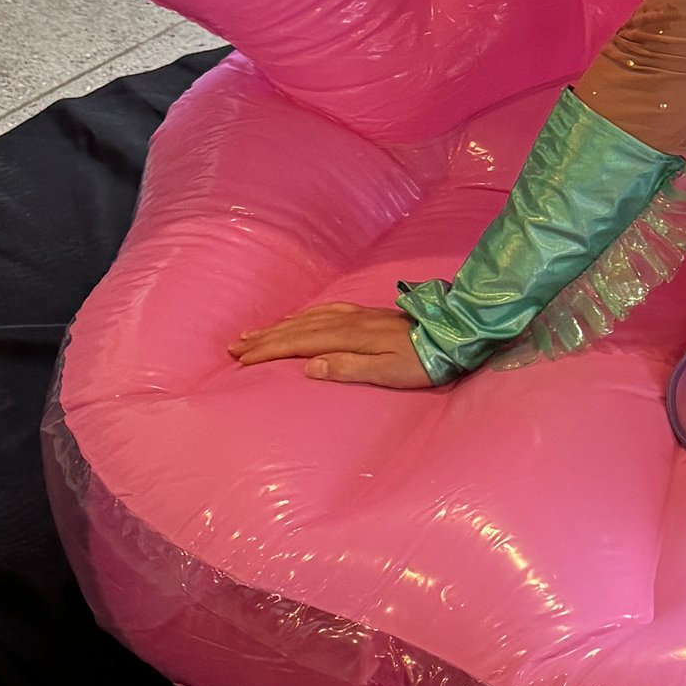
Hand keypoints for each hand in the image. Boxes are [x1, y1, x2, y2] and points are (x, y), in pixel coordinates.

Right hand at [227, 302, 437, 388]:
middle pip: (297, 329)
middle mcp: (348, 321)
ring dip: (278, 326)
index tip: (242, 359)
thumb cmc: (422, 362)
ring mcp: (356, 315)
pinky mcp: (365, 314)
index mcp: (348, 336)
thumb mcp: (388, 372)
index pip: (298, 343)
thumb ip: (349, 369)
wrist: (451, 336)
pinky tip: (295, 320)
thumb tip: (310, 366)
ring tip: (254, 334)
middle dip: (264, 338)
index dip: (268, 350)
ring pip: (307, 319)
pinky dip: (301, 317)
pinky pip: (322, 312)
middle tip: (234, 346)